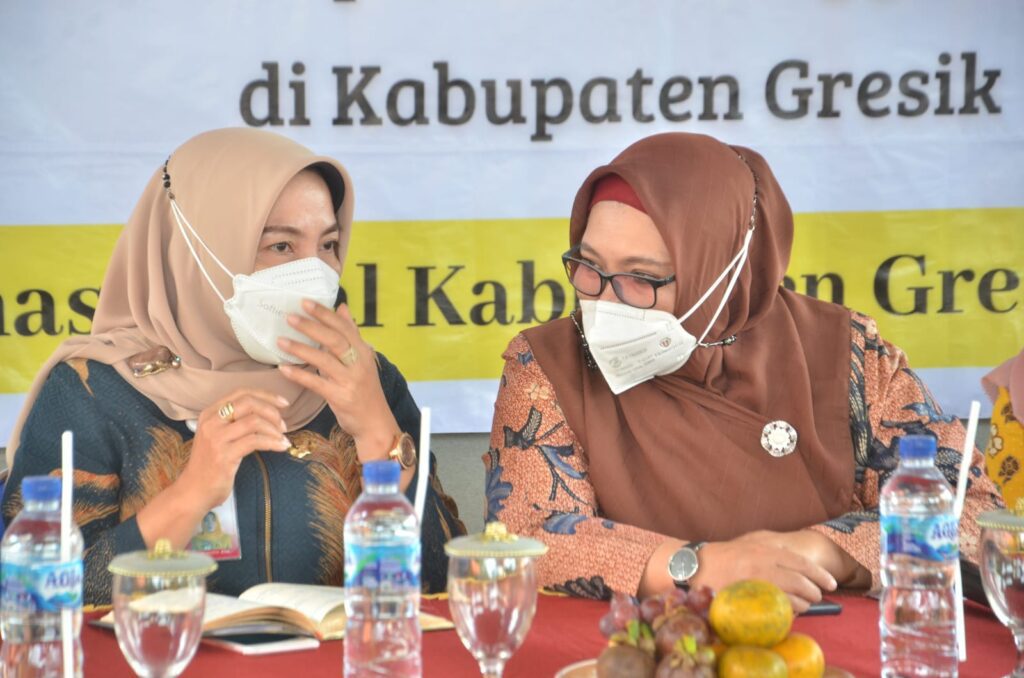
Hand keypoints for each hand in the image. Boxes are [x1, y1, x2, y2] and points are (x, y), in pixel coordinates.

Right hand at [178, 388, 289, 510]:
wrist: (193, 491)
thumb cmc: (210, 464)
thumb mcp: (218, 436)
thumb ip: (235, 421)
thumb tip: (267, 411)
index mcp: (209, 413)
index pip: (241, 392)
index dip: (266, 395)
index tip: (283, 403)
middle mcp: (211, 421)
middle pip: (249, 403)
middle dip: (272, 412)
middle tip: (283, 425)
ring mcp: (216, 438)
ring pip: (254, 422)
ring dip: (274, 430)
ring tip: (283, 439)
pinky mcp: (224, 455)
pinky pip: (255, 441)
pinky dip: (273, 442)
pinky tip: (281, 447)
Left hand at [277, 300, 399, 460]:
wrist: (375, 422)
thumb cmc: (365, 389)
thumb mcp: (362, 359)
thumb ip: (351, 334)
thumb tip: (342, 307)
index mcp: (364, 351)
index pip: (344, 327)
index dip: (324, 314)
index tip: (305, 302)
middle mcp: (359, 364)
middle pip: (335, 340)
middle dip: (311, 327)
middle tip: (290, 317)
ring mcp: (351, 381)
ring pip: (325, 360)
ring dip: (301, 349)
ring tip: (280, 340)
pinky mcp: (341, 398)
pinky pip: (317, 384)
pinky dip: (299, 375)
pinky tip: (284, 368)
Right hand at [692, 530, 837, 613]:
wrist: (695, 566)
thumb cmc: (726, 556)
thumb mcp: (751, 543)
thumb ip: (775, 549)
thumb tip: (802, 566)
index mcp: (765, 550)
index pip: (801, 563)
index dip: (820, 575)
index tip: (831, 583)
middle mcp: (762, 566)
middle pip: (800, 582)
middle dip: (814, 592)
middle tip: (817, 596)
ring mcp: (754, 585)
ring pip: (790, 599)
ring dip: (803, 605)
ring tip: (804, 605)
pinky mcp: (747, 601)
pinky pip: (775, 611)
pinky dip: (786, 613)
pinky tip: (787, 612)